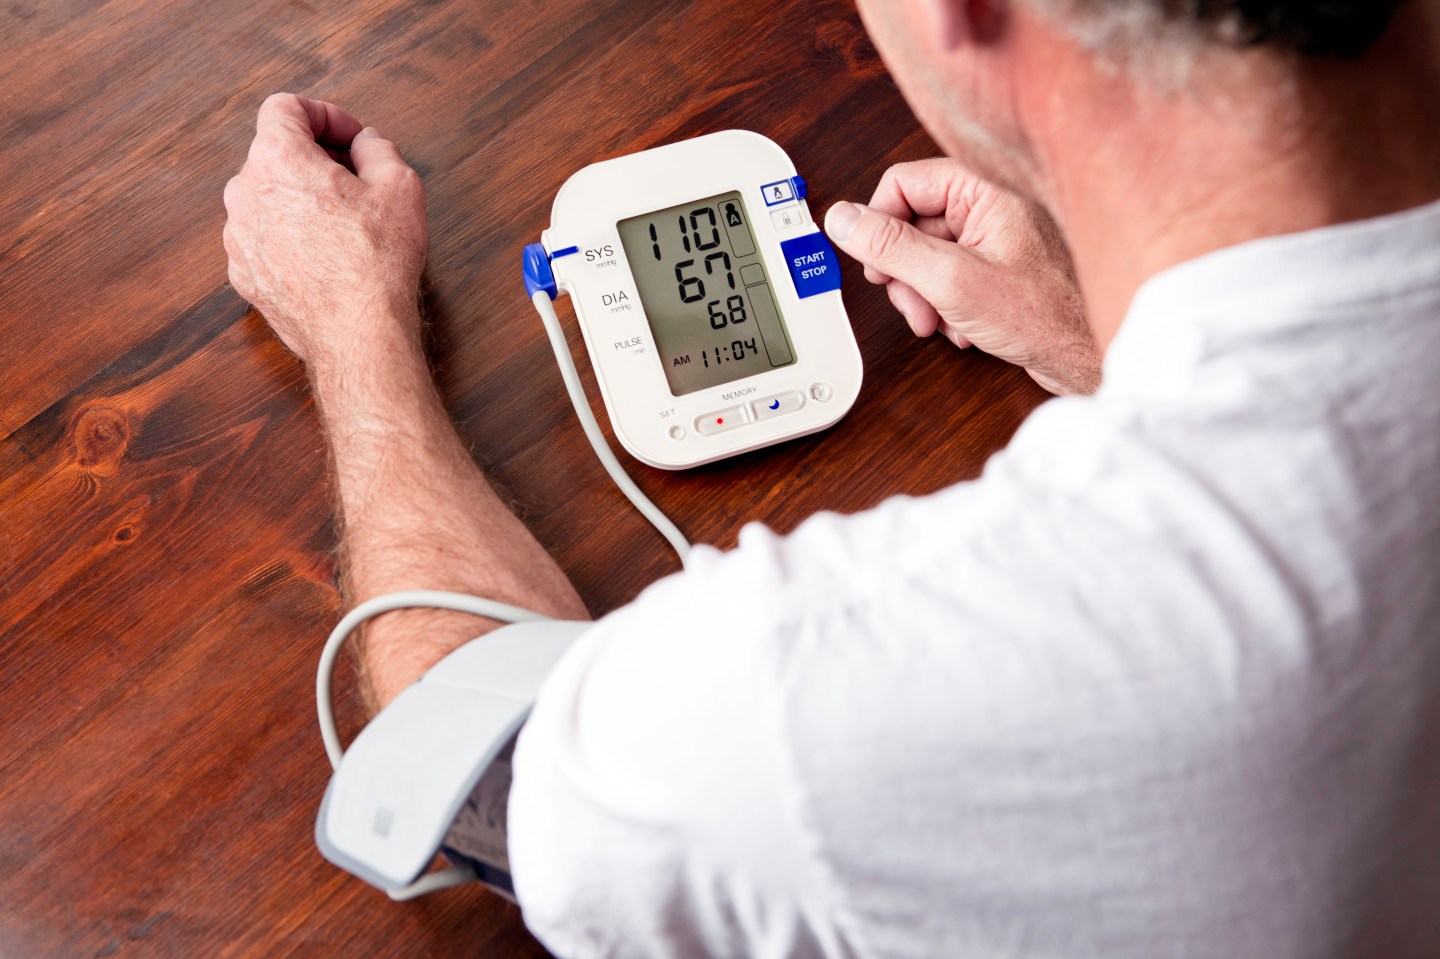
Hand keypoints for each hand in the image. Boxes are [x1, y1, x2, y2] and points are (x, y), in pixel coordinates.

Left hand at [223, 93, 427, 367]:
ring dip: (302, 200)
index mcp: (277, 159)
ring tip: (344, 225)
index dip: (326, 115)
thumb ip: (378, 149)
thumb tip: (365, 144)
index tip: (352, 138)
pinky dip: (291, 237)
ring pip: (268, 198)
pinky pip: (265, 239)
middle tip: (357, 182)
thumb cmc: (376, 262)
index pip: (285, 107)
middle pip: (275, 154)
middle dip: (316, 159)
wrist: (356, 334)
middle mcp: (244, 193)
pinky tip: (327, 258)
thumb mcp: (400, 187)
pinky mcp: (244, 274)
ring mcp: (238, 237)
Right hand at [825, 158, 1100, 394]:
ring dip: (922, 296)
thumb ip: (891, 247)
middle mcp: (990, 210)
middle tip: (911, 300)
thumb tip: (843, 220)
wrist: (1092, 358)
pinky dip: (945, 307)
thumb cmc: (1046, 316)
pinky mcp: (998, 274)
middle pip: (912, 225)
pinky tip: (962, 328)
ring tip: (939, 321)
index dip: (880, 223)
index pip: (905, 183)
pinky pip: (949, 281)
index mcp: (984, 192)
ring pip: (927, 259)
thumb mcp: (950, 280)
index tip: (874, 261)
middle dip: (903, 272)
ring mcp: (994, 243)